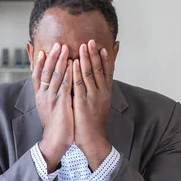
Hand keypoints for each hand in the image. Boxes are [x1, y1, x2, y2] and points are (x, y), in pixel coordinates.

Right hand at [32, 43, 73, 172]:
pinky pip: (65, 85)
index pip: (36, 75)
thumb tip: (51, 87)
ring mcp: (51, 99)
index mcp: (40, 96)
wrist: (55, 141)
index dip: (38, 63)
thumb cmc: (54, 125)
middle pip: (45, 72)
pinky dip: (68, 73)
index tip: (42, 51)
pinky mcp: (61, 103)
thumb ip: (49, 96)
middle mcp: (44, 95)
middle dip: (51, 57)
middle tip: (56, 44)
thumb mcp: (48, 108)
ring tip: (64, 48)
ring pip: (55, 75)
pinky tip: (73, 65)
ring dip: (60, 61)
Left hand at [73, 39, 112, 169]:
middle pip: (98, 69)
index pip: (107, 72)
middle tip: (90, 41)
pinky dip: (77, 72)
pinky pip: (79, 84)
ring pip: (89, 74)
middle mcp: (101, 93)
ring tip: (83, 46)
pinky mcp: (83, 102)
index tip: (101, 47)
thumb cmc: (93, 123)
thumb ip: (98, 93)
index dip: (104, 59)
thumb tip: (97, 83)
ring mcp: (92, 97)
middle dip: (94, 54)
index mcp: (106, 93)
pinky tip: (74, 63)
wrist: (93, 140)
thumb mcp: (99, 106)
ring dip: (86, 59)